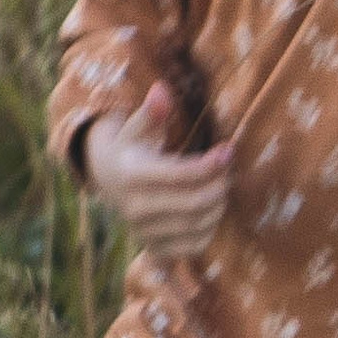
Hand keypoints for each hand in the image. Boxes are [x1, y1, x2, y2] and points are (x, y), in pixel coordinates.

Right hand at [80, 79, 230, 259]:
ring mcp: (144, 232)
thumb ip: (151, 111)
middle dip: (220, 185)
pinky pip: (195, 245)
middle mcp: (135, 208)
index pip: (181, 175)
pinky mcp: (155, 248)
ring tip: (222, 185)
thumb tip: (161, 90)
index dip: (211, 164)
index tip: (228, 150)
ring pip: (198, 225)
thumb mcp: (136, 126)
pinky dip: (211, 228)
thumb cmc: (131, 146)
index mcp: (131, 175)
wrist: (108, 180)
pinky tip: (211, 208)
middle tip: (229, 170)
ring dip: (219, 205)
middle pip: (194, 203)